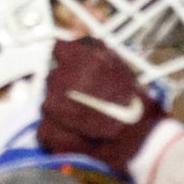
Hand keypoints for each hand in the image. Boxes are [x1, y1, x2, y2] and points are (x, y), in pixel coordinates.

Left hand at [37, 38, 180, 183]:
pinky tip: (75, 134)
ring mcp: (51, 105)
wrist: (138, 139)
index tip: (74, 67)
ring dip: (61, 110)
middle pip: (53, 78)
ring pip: (48, 103)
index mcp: (81, 59)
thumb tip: (82, 44)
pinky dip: (56, 131)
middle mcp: (62, 78)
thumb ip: (97, 52)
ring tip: (84, 119)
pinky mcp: (46, 129)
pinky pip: (45, 127)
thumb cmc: (134, 104)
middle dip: (66, 87)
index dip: (69, 60)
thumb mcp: (121, 66)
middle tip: (85, 100)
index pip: (60, 49)